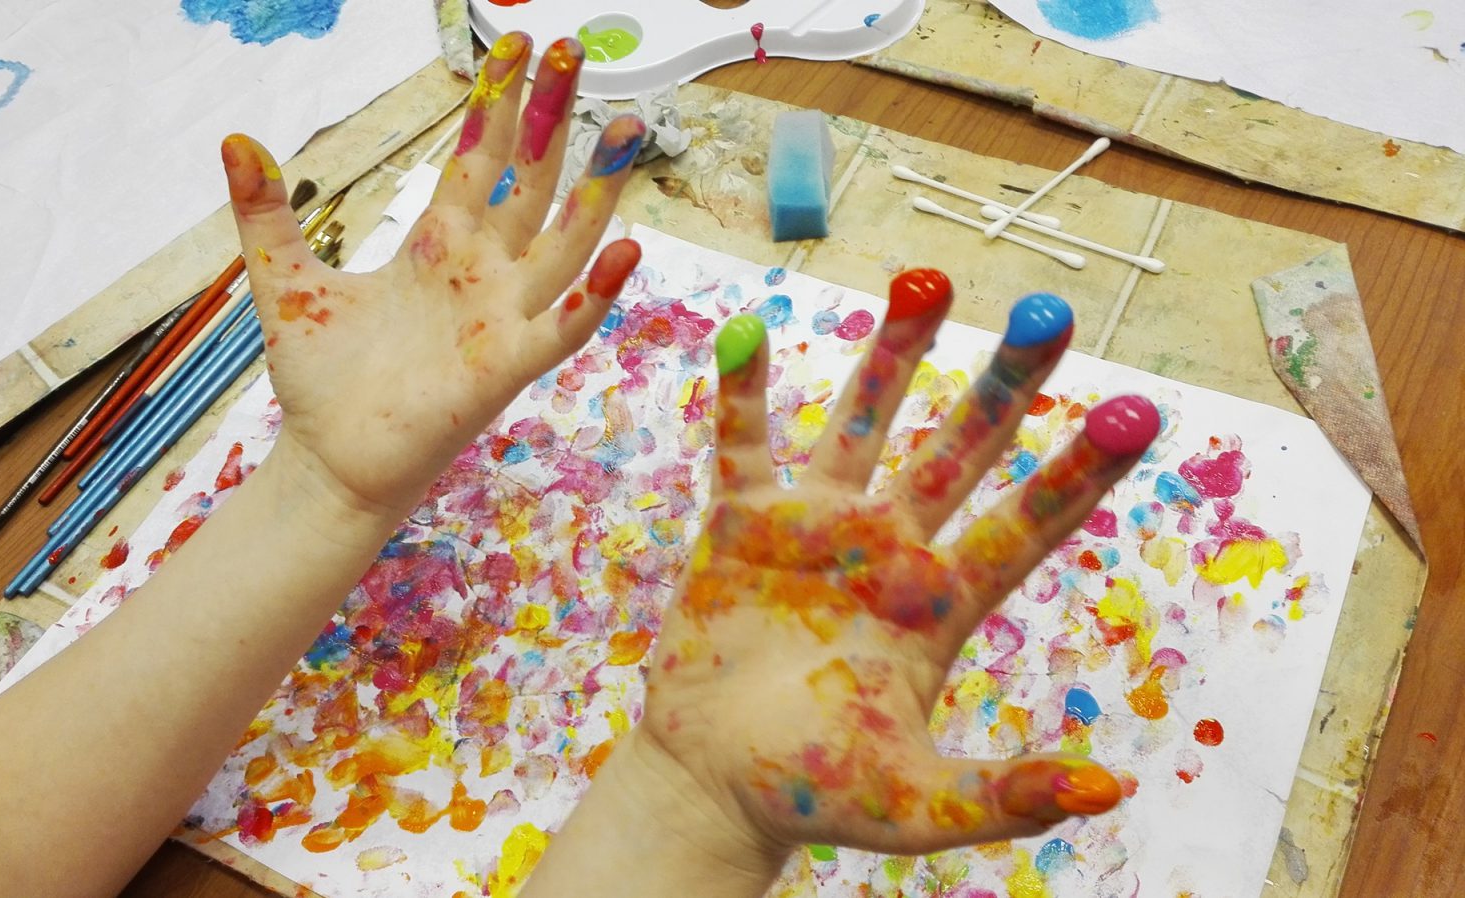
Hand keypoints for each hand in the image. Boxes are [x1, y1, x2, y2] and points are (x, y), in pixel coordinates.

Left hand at [219, 33, 642, 519]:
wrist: (329, 460)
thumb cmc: (322, 378)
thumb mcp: (284, 280)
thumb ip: (266, 213)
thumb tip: (234, 140)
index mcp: (439, 245)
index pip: (480, 158)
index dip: (499, 101)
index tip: (519, 43)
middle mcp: (482, 272)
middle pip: (530, 180)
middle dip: (552, 116)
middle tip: (578, 49)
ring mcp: (501, 317)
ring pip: (564, 241)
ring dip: (596, 187)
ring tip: (627, 127)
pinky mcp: (506, 367)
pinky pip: (563, 325)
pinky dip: (596, 294)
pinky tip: (628, 251)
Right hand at [642, 272, 1159, 858]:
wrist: (713, 782)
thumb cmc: (813, 795)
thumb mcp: (917, 807)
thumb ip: (1004, 796)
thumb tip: (1113, 791)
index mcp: (942, 606)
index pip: (1027, 526)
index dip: (1080, 471)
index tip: (1140, 412)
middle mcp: (889, 549)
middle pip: (959, 450)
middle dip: (1005, 383)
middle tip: (1050, 311)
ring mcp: (816, 527)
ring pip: (861, 420)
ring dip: (893, 351)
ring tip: (926, 278)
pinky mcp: (743, 525)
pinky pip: (744, 443)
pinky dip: (743, 392)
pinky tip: (748, 331)